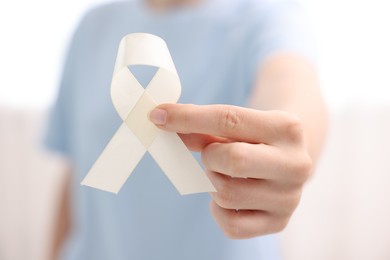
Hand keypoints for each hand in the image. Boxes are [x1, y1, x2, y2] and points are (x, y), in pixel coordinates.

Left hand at [149, 104, 311, 238]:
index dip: (188, 118)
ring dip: (213, 183)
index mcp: (287, 128)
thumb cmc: (256, 139)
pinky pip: (230, 225)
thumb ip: (202, 127)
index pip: (229, 120)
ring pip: (226, 194)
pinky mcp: (279, 223)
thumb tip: (164, 122)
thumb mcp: (237, 126)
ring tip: (226, 175)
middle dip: (210, 157)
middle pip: (232, 160)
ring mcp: (289, 198)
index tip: (159, 116)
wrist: (289, 159)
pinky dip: (218, 210)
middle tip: (212, 155)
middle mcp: (296, 164)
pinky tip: (230, 197)